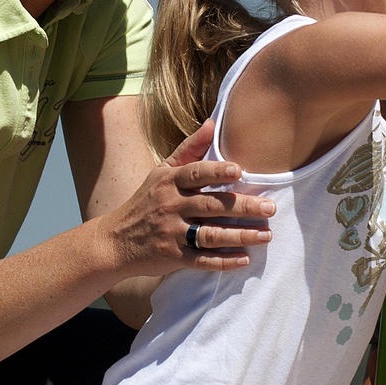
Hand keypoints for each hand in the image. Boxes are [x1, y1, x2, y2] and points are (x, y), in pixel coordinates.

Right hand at [101, 120, 269, 275]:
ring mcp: (172, 233)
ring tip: (266, 235)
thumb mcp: (162, 171)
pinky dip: (223, 262)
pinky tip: (244, 259)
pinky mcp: (173, 258)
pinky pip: (201, 260)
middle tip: (270, 208)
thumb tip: (213, 122)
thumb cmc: (146, 200)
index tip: (239, 170)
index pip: (195, 174)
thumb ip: (189, 149)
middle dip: (242, 207)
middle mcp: (171, 206)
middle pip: (210, 205)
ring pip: (210, 235)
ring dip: (240, 236)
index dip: (217, 171)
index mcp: (170, 182)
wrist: (115, 241)